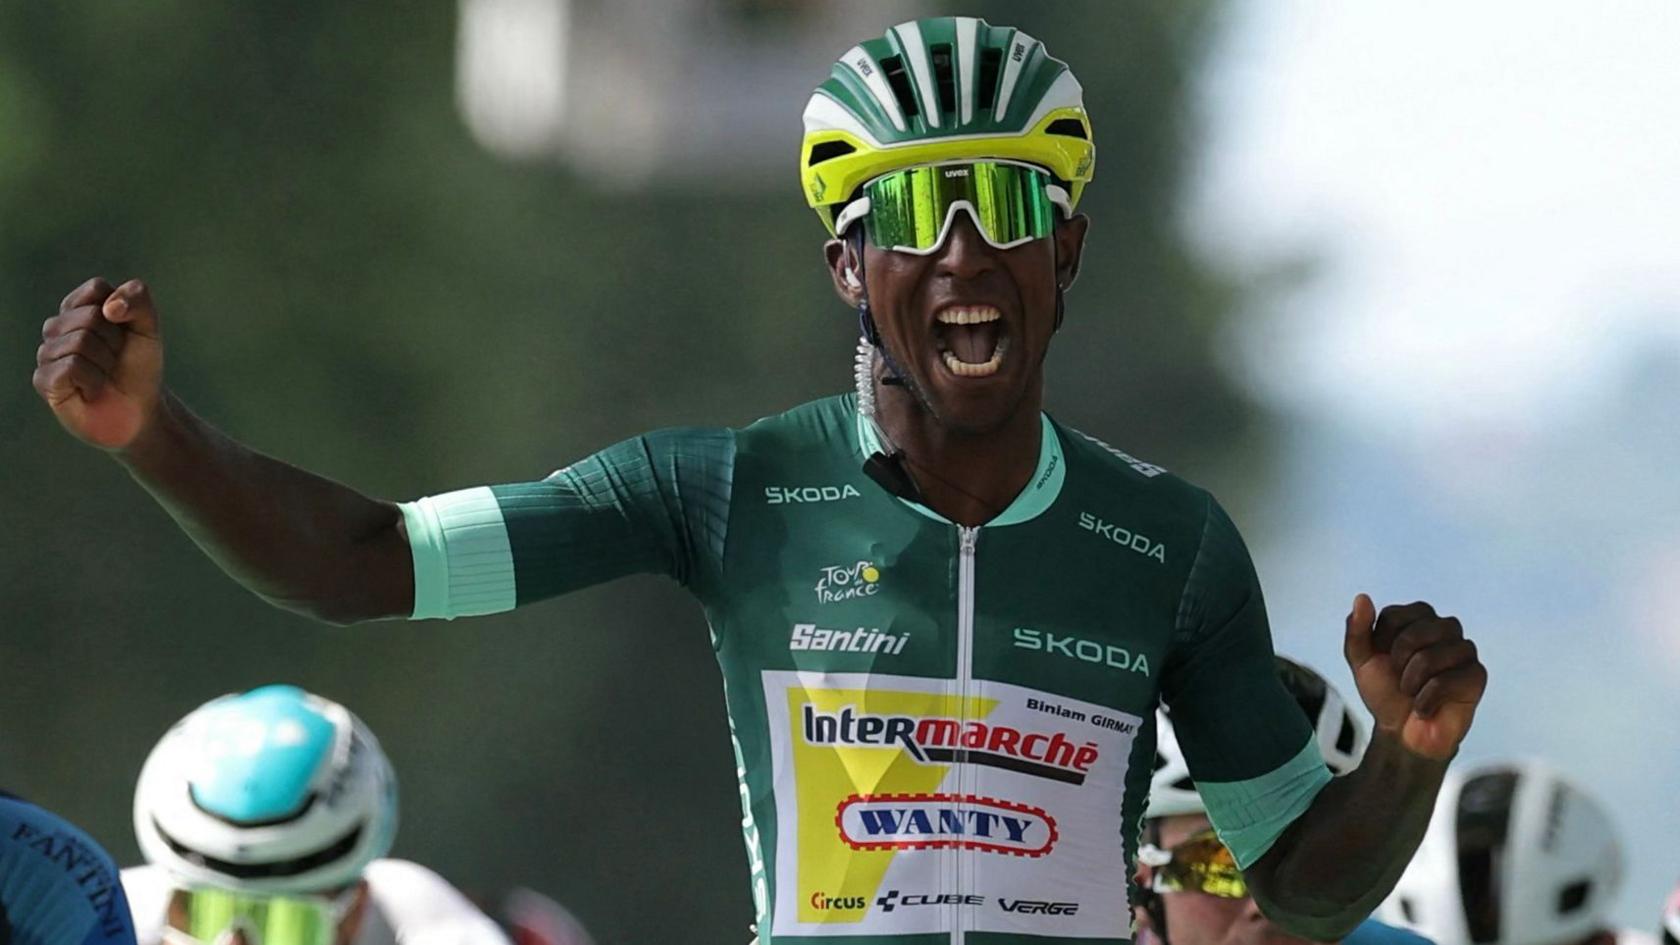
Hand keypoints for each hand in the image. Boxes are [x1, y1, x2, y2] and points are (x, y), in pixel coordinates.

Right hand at [33, 278, 165, 449]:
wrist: (140, 409)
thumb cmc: (139, 366)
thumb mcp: (148, 327)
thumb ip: (138, 298)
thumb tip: (109, 307)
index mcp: (78, 307)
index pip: (96, 288)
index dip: (123, 313)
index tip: (126, 333)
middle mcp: (57, 327)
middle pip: (90, 316)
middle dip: (115, 342)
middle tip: (116, 360)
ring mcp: (47, 353)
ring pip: (80, 341)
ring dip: (106, 363)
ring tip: (104, 375)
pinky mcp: (44, 379)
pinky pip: (71, 366)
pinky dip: (93, 380)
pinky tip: (92, 389)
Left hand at [1343, 594, 1486, 759]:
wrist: (1402, 733)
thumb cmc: (1385, 691)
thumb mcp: (1360, 661)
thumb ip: (1357, 630)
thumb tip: (1361, 597)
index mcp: (1417, 618)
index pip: (1393, 616)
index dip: (1380, 644)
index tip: (1383, 661)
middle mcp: (1444, 628)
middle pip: (1414, 632)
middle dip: (1397, 663)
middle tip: (1399, 680)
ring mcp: (1463, 650)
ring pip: (1430, 657)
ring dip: (1410, 683)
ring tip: (1412, 693)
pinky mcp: (1476, 675)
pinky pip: (1445, 682)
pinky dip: (1425, 700)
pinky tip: (1425, 708)